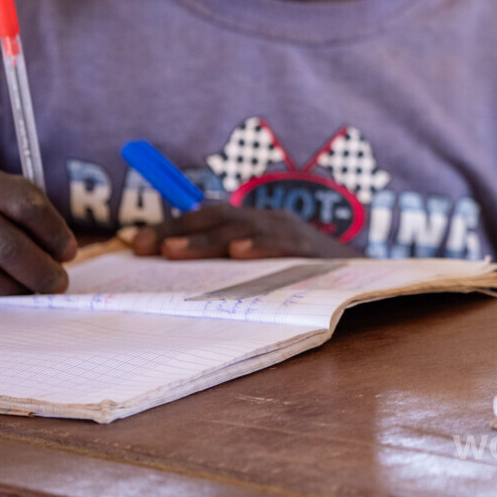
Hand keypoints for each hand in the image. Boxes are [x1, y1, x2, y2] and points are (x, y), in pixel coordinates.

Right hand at [0, 170, 76, 294]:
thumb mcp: (1, 194)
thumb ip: (30, 218)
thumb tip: (58, 259)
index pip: (29, 209)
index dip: (56, 235)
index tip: (69, 253)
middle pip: (9, 248)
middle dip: (42, 272)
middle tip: (58, 284)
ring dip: (18, 289)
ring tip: (32, 289)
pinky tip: (5, 288)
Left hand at [131, 205, 348, 258]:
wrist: (362, 278)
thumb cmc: (302, 275)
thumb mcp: (261, 266)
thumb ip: (224, 265)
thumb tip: (170, 271)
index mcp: (253, 223)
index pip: (206, 218)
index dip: (171, 227)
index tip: (134, 243)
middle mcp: (269, 222)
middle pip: (219, 219)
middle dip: (180, 232)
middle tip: (147, 247)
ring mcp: (292, 234)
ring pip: (244, 230)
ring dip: (207, 240)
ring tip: (175, 251)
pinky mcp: (313, 252)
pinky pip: (284, 247)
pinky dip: (261, 247)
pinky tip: (240, 253)